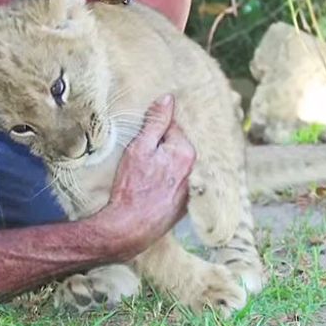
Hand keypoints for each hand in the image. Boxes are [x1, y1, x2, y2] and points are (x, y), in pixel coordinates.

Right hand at [102, 94, 194, 256]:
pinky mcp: (184, 204)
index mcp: (185, 152)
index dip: (154, 128)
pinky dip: (165, 181)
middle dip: (160, 146)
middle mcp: (194, 170)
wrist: (131, 227)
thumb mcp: (139, 148)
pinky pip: (176, 183)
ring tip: (143, 174)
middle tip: (140, 156)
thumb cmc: (132, 187)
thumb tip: (168, 99)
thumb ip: (155, 122)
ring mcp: (191, 189)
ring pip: (175, 165)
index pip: (172, 126)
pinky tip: (150, 188)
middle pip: (176, 146)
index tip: (142, 135)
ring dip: (163, 164)